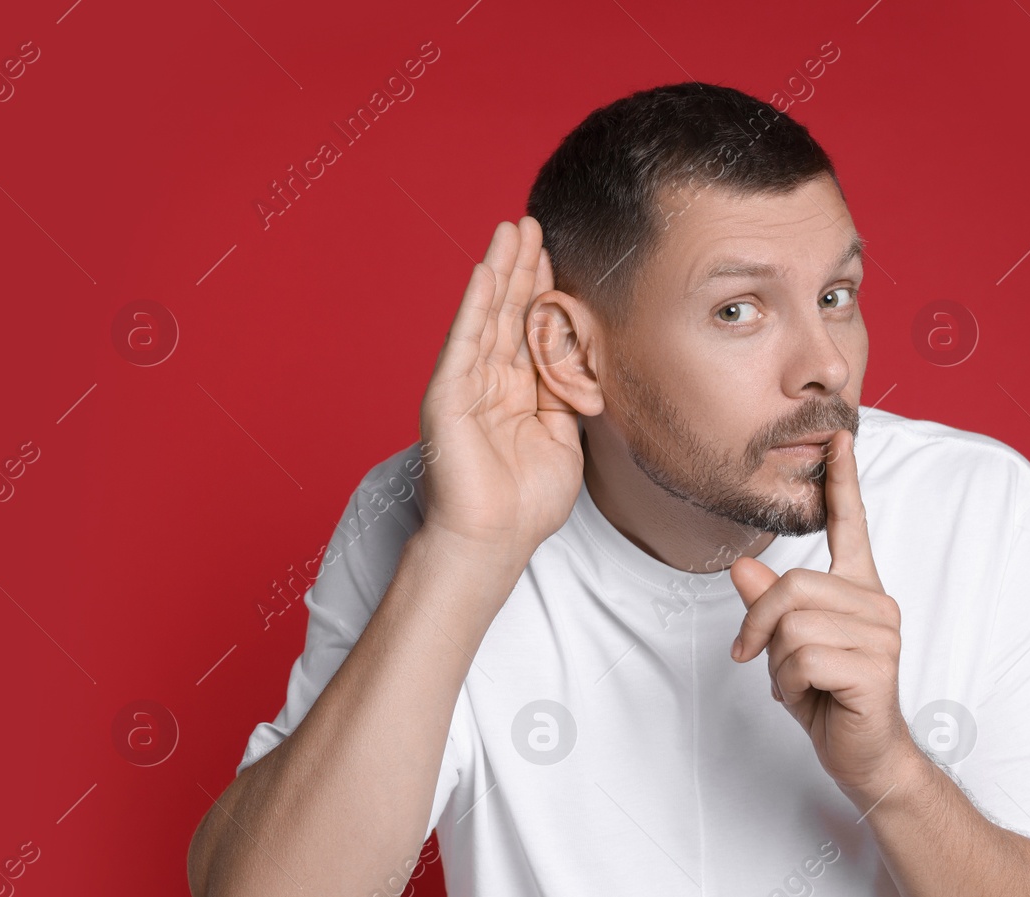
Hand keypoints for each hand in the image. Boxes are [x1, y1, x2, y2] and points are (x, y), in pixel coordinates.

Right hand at [418, 217, 582, 556]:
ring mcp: (466, 386)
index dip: (543, 291)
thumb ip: (567, 396)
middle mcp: (488, 383)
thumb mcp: (564, 439)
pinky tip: (485, 271)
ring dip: (500, 269)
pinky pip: (463, 341)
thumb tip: (581, 360)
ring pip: (486, 315)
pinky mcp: (448, 395)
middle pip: (507, 311)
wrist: (494, 541)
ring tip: (512, 227)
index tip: (555, 253)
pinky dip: (474, 305)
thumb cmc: (526, 505)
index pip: (531, 330)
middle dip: (522, 266)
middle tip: (531, 222)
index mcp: (516, 394)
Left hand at [727, 429, 917, 799]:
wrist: (864, 755)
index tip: (842, 441)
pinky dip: (790, 685)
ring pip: (792, 625)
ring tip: (801, 684)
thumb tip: (741, 568)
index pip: (851, 526)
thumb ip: (768, 606)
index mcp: (858, 590)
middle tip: (760, 659)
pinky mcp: (875, 666)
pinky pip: (803, 659)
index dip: (844, 483)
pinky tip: (814, 699)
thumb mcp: (786, 649)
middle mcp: (876, 604)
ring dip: (777, 664)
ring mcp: (881, 634)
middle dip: (760, 626)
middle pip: (792, 586)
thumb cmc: (829, 698)